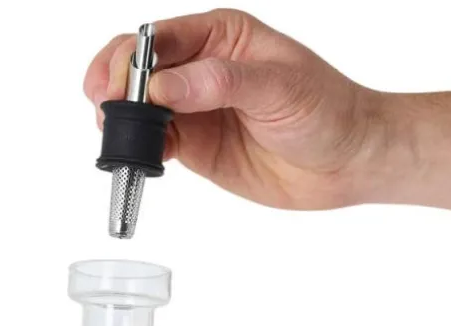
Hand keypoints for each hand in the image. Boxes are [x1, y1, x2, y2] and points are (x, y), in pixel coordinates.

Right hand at [84, 9, 384, 209]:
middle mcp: (201, 69)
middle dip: (114, 85)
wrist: (345, 162)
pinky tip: (139, 157)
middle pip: (138, 69)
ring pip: (140, 108)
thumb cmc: (326, 110)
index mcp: (221, 37)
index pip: (160, 39)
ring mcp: (194, 110)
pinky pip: (155, 143)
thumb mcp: (278, 87)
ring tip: (114, 135)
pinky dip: (139, 150)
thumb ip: (219, 83)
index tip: (122, 87)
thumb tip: (162, 87)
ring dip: (121, 120)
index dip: (132, 59)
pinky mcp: (194, 147)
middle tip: (105, 111)